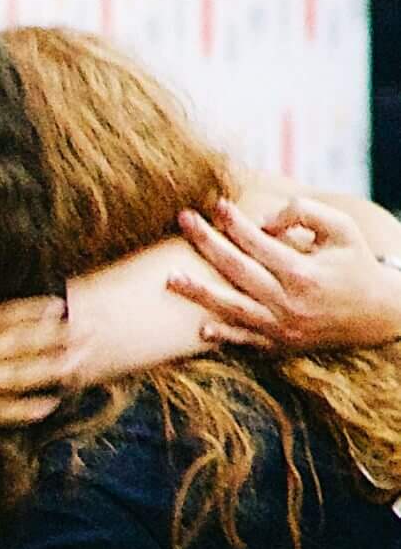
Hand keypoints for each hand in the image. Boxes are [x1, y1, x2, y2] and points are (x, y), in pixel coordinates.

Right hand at [0, 298, 73, 440]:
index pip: (2, 315)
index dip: (33, 310)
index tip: (59, 303)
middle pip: (21, 344)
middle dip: (57, 337)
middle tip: (90, 332)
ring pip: (19, 377)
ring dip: (52, 370)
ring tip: (80, 363)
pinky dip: (25, 409)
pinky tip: (48, 404)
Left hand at [170, 198, 400, 350]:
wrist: (379, 315)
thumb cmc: (356, 264)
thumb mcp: (342, 230)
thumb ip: (305, 213)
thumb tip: (262, 219)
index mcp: (304, 272)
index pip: (258, 243)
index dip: (234, 222)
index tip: (216, 204)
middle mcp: (290, 302)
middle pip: (237, 270)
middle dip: (206, 243)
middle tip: (183, 220)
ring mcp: (283, 327)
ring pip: (233, 309)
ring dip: (199, 294)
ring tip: (169, 278)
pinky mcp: (281, 345)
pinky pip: (247, 342)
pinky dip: (225, 338)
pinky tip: (201, 330)